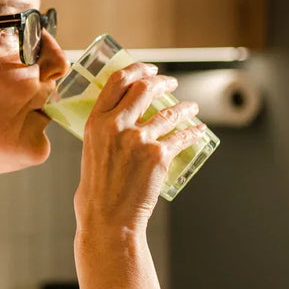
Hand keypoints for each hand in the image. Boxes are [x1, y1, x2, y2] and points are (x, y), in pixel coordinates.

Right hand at [74, 63, 202, 235]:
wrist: (108, 220)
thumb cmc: (96, 193)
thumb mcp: (90, 152)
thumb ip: (104, 133)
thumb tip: (121, 121)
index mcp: (95, 122)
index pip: (117, 81)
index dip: (137, 69)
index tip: (149, 69)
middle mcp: (116, 126)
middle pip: (145, 88)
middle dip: (162, 81)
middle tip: (171, 83)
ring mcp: (139, 140)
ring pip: (169, 112)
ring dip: (184, 107)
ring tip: (191, 107)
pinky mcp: (158, 156)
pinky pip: (181, 137)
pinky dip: (193, 132)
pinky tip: (198, 130)